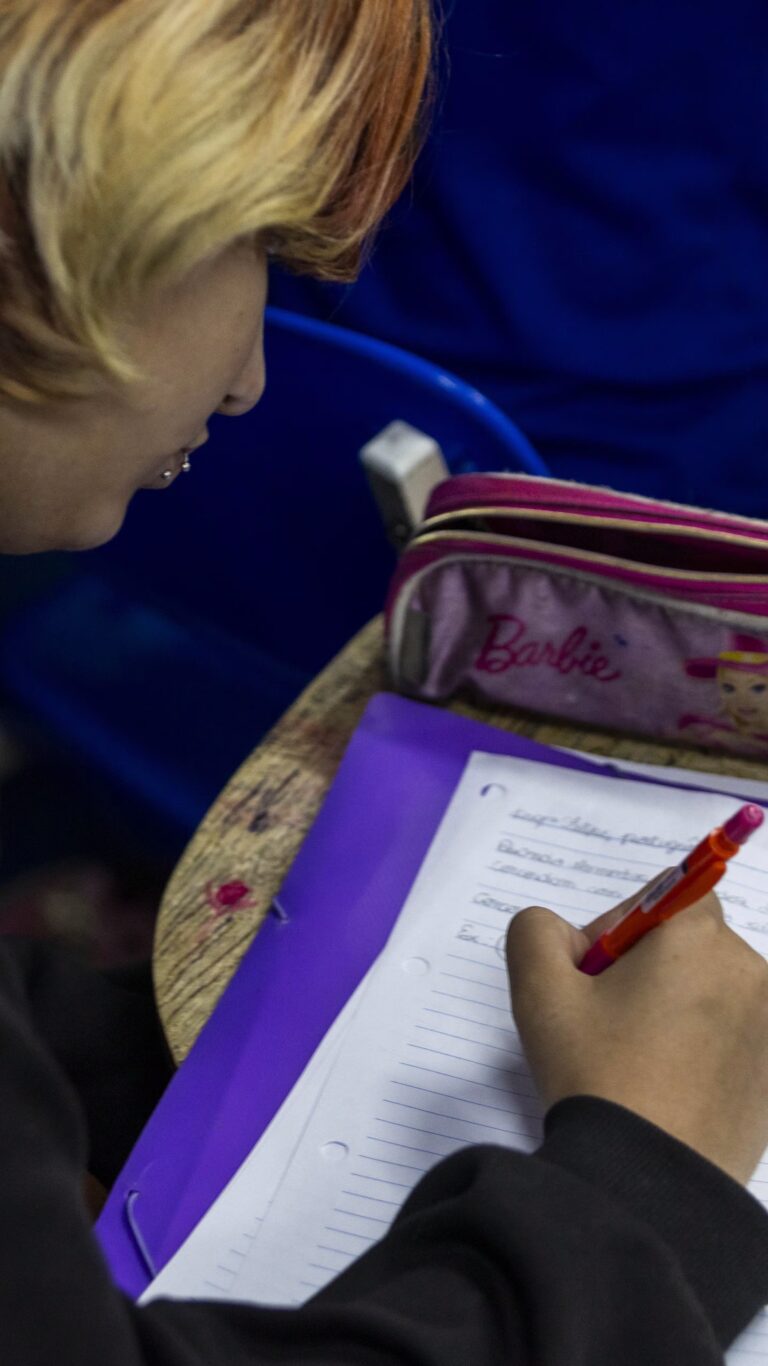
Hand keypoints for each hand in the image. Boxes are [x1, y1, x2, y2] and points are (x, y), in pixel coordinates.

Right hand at [506, 885, 767, 1183]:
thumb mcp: (539, 993)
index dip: (625, 925)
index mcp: (699, 938)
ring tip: (638, 1063)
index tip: (596, 976)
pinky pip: (736, 1039)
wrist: (649, 1183)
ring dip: (678, 1008)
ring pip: (715, 992)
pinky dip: (705, 1050)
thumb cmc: (597, 1075)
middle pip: (693, 944)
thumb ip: (536, 932)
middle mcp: (750, 972)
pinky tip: (669, 1089)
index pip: (668, 894)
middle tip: (606, 1023)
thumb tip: (560, 932)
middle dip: (649, 969)